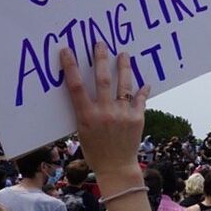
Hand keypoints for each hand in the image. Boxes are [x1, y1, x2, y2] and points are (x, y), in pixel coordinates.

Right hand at [61, 44, 148, 177]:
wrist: (116, 167)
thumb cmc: (95, 150)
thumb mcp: (82, 131)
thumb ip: (85, 111)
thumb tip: (84, 92)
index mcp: (86, 116)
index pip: (75, 87)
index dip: (70, 67)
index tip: (66, 51)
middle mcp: (104, 112)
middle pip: (102, 80)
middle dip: (100, 59)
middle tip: (100, 44)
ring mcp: (122, 114)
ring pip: (123, 85)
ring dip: (123, 67)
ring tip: (124, 54)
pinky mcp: (137, 118)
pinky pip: (139, 99)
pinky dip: (141, 90)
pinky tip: (144, 82)